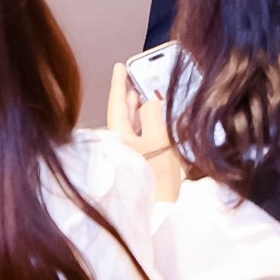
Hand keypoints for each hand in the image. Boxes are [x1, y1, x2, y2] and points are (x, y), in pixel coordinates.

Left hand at [106, 63, 184, 196]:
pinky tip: (157, 117)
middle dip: (132, 94)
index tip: (119, 66)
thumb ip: (153, 114)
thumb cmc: (157, 178)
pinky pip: (142, 134)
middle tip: (137, 76)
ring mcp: (129, 153)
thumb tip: (150, 100)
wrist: (162, 212)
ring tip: (147, 92)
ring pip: (134, 123)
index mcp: (118, 137)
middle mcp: (119, 144)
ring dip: (141, 107)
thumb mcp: (158, 139)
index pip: (117, 104)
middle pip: (124, 113)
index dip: (120, 83)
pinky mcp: (141, 162)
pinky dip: (148, 122)